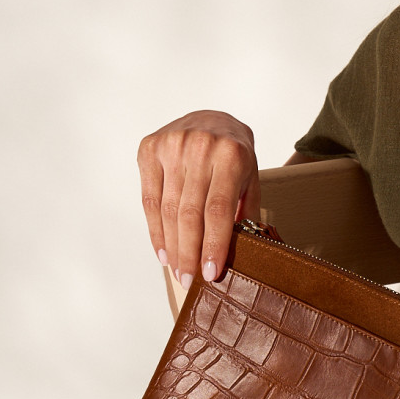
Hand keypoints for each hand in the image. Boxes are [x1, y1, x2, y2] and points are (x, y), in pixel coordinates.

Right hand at [137, 110, 259, 287]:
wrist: (213, 117)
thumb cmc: (235, 155)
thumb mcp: (251, 178)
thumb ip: (244, 212)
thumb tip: (237, 256)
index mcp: (230, 155)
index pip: (218, 210)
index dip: (212, 245)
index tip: (210, 273)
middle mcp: (199, 147)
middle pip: (189, 213)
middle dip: (188, 252)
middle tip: (189, 281)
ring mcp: (171, 146)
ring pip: (167, 209)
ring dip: (171, 245)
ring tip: (177, 270)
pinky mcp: (149, 148)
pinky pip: (149, 198)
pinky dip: (155, 229)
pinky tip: (162, 250)